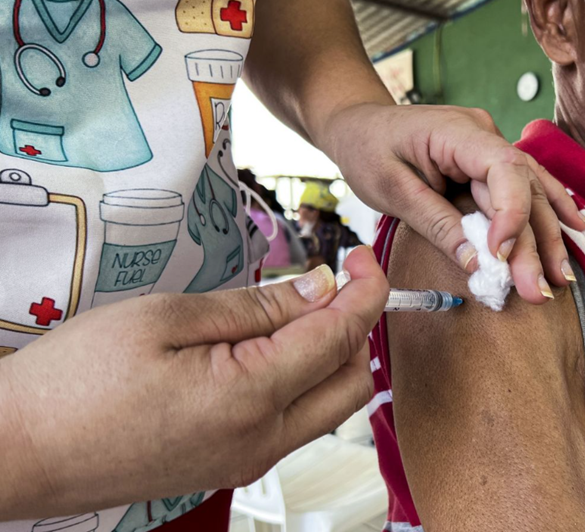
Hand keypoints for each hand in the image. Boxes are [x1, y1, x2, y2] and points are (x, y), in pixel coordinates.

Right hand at [0, 247, 387, 519]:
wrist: (20, 450)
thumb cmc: (76, 381)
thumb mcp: (167, 318)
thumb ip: (258, 307)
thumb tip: (320, 288)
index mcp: (252, 398)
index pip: (342, 337)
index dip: (365, 290)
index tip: (362, 257)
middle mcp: (263, 441)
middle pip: (351, 381)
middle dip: (355, 325)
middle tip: (332, 280)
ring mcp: (249, 460)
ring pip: (328, 406)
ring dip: (330, 354)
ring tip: (297, 308)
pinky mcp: (232, 466)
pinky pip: (293, 423)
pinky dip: (302, 381)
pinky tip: (271, 347)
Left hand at [323, 103, 584, 303]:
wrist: (358, 124)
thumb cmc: (367, 149)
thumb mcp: (391, 189)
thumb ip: (436, 224)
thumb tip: (476, 263)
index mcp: (458, 131)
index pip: (503, 169)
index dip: (510, 213)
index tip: (501, 256)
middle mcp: (485, 135)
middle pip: (522, 189)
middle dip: (534, 242)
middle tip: (540, 289)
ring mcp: (490, 148)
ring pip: (530, 193)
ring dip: (546, 236)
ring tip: (561, 278)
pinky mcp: (487, 165)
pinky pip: (523, 189)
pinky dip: (547, 211)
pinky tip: (574, 229)